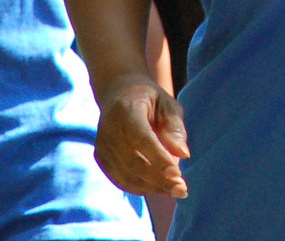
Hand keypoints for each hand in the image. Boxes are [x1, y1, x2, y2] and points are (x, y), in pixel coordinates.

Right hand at [94, 73, 190, 198]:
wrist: (119, 94)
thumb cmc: (150, 100)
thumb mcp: (167, 104)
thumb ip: (174, 127)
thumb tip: (184, 155)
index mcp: (127, 110)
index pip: (142, 139)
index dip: (159, 158)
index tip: (178, 174)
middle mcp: (109, 129)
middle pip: (133, 162)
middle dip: (159, 179)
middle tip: (182, 189)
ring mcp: (102, 145)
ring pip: (126, 176)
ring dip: (152, 187)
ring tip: (175, 190)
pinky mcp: (101, 158)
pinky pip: (120, 180)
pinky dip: (140, 188)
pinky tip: (159, 188)